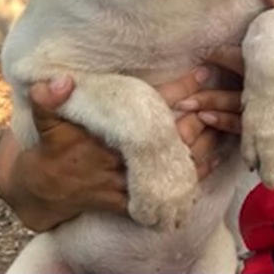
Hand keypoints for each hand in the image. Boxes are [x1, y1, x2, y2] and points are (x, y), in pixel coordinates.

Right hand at [0, 68, 240, 231]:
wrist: (47, 192)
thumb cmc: (52, 148)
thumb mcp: (47, 121)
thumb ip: (49, 99)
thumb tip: (59, 80)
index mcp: (106, 135)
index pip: (149, 109)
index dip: (178, 92)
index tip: (202, 74)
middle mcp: (122, 160)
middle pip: (171, 137)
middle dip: (198, 118)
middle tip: (223, 99)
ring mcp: (130, 181)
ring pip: (175, 164)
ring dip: (202, 145)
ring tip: (225, 123)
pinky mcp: (134, 200)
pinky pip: (171, 188)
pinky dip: (194, 174)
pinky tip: (214, 160)